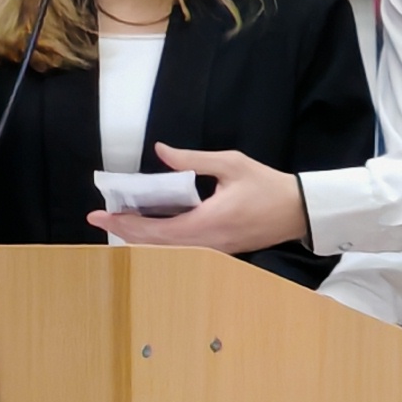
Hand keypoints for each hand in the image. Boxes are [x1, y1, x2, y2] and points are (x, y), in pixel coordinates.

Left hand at [89, 145, 307, 251]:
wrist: (300, 211)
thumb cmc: (268, 186)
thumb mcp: (232, 164)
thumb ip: (193, 160)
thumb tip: (160, 151)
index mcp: (208, 222)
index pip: (156, 229)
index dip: (126, 223)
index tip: (101, 215)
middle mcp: (208, 242)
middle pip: (155, 245)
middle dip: (126, 231)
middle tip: (101, 219)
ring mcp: (214, 250)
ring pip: (167, 250)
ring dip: (140, 238)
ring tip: (120, 222)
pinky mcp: (220, 250)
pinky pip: (180, 249)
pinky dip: (158, 240)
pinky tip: (148, 228)